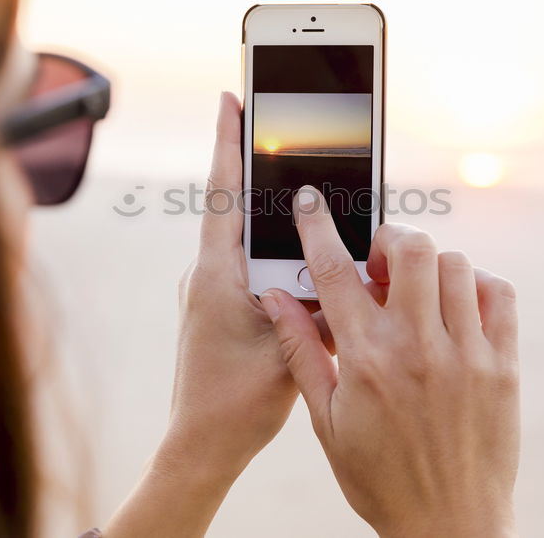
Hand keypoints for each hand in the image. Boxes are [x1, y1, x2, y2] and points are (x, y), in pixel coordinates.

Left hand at [167, 91, 300, 471]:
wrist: (201, 446)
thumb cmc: (236, 403)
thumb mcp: (289, 350)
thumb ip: (315, 305)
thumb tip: (342, 269)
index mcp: (218, 274)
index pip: (224, 192)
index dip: (229, 142)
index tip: (232, 97)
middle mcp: (208, 274)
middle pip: (237, 207)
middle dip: (259, 168)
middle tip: (281, 126)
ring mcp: (211, 291)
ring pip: (247, 239)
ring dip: (272, 217)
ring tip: (305, 196)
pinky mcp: (220, 308)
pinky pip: (249, 266)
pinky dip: (274, 252)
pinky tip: (301, 258)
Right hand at [262, 187, 519, 537]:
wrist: (449, 526)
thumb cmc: (379, 477)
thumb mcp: (326, 421)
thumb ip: (302, 352)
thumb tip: (275, 299)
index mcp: (365, 361)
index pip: (336, 273)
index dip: (317, 228)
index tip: (311, 201)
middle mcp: (418, 348)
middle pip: (409, 247)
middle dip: (389, 237)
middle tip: (379, 260)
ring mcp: (467, 354)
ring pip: (455, 264)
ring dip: (430, 264)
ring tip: (416, 292)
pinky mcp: (504, 365)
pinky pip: (498, 293)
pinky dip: (476, 283)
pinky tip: (456, 306)